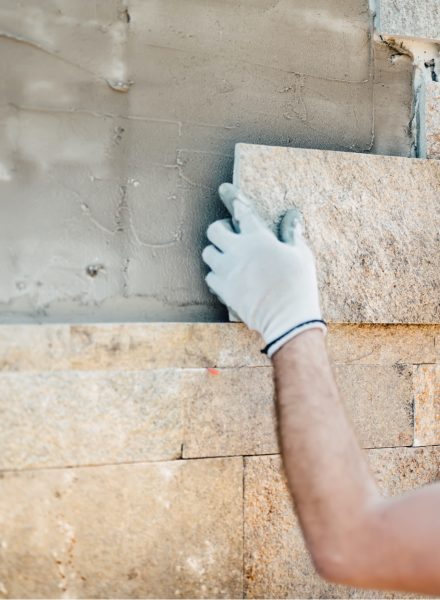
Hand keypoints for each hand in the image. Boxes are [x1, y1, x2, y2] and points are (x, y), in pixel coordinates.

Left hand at [202, 183, 325, 356]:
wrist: (287, 318)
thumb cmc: (298, 284)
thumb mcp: (300, 255)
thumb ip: (291, 233)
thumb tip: (292, 214)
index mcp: (258, 238)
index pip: (241, 210)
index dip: (232, 198)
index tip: (224, 190)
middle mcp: (238, 250)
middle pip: (214, 230)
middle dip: (221, 229)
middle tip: (231, 236)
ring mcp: (228, 271)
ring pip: (208, 252)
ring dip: (217, 252)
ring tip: (229, 258)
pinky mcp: (223, 289)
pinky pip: (210, 276)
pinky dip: (216, 274)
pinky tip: (228, 278)